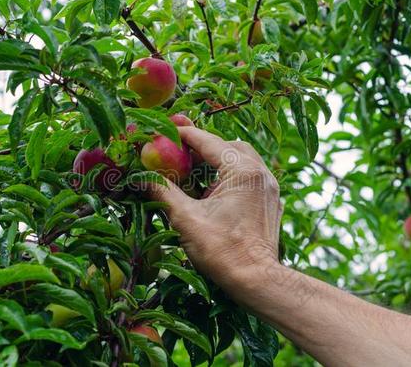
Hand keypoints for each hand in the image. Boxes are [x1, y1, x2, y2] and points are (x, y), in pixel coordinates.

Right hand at [146, 127, 282, 292]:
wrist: (255, 280)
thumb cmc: (222, 250)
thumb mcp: (185, 218)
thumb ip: (163, 191)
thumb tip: (141, 177)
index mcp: (242, 171)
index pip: (208, 142)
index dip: (184, 134)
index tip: (164, 130)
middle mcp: (261, 173)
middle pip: (228, 146)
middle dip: (203, 146)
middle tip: (178, 151)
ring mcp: (268, 187)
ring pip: (241, 160)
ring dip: (217, 161)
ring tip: (193, 171)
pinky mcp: (270, 202)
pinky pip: (249, 177)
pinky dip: (230, 176)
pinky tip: (212, 190)